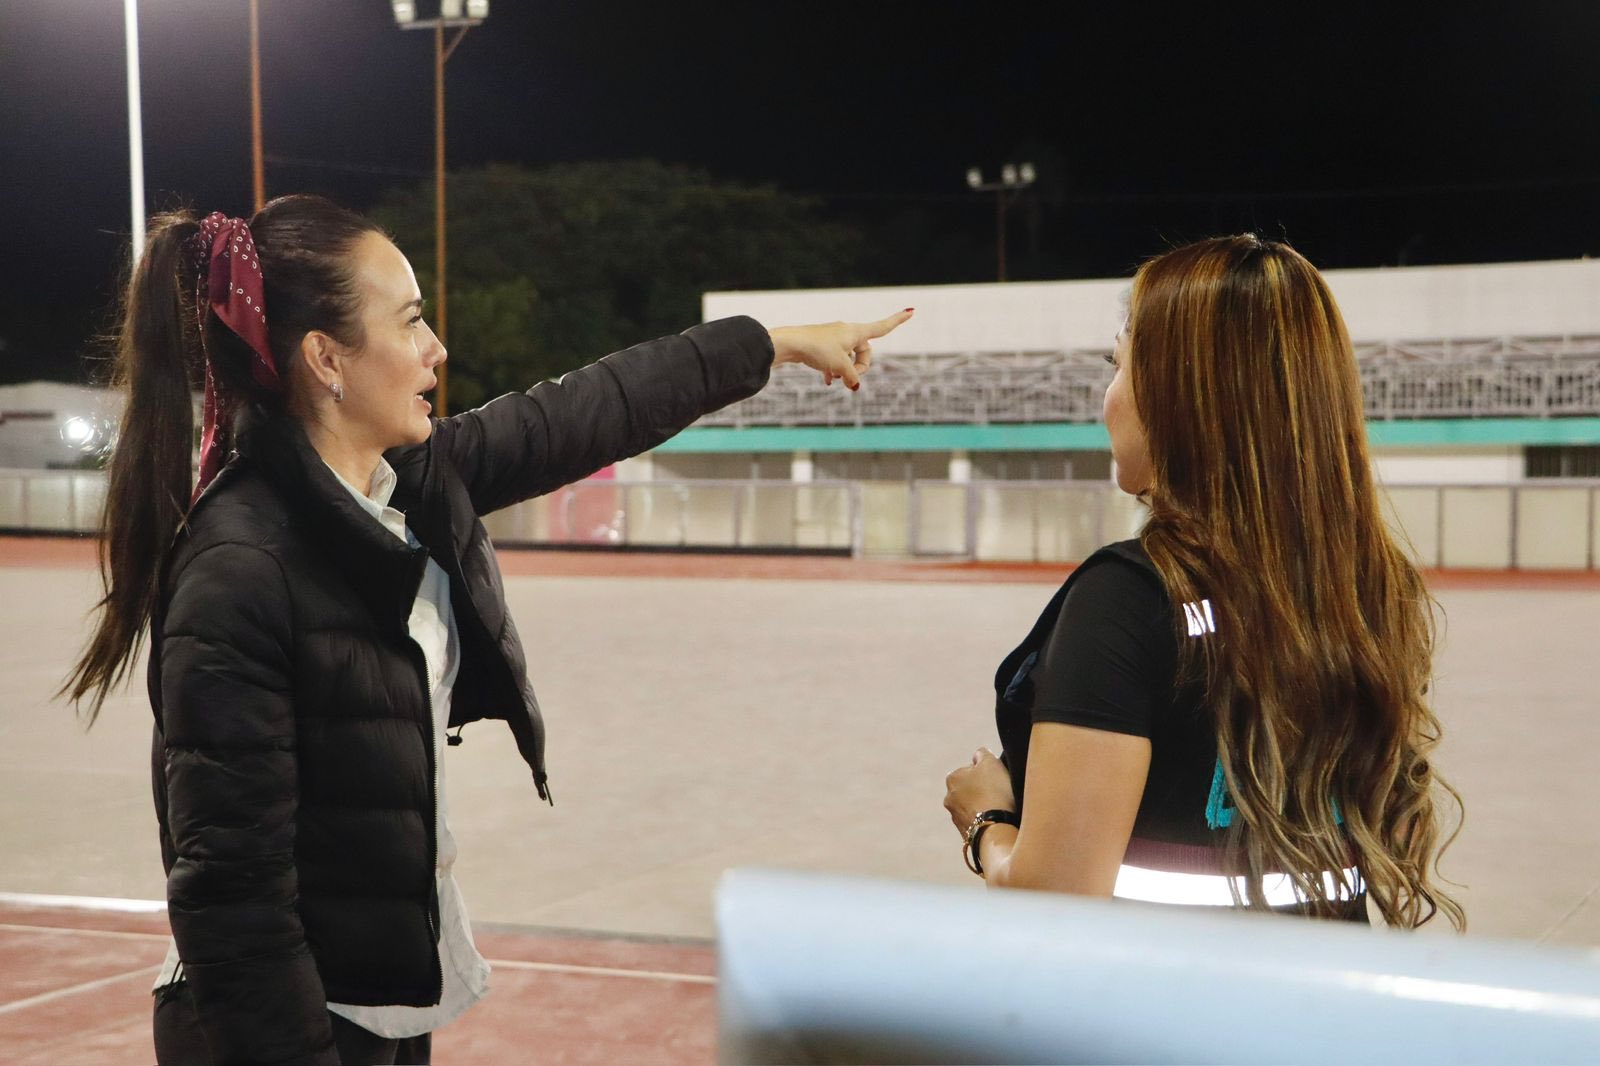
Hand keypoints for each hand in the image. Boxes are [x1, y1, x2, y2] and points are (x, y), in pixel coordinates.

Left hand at [767, 308, 914, 389]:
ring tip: (836, 381)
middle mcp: (847, 331)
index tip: (912, 310)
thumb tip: (853, 385)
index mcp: (856, 331)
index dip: (898, 320)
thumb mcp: (840, 367)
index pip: (883, 326)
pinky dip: (834, 370)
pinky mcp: (822, 345)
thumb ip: (852, 377)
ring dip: (846, 371)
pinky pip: (835, 359)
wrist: (790, 344)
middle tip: (850, 380)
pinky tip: (827, 381)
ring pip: (848, 357)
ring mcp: (834, 338)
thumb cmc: (817, 350)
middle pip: (864, 351)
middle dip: (861, 367)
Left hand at [943, 747, 1015, 835]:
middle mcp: (948, 798)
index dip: (986, 773)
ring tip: (998, 809)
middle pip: (970, 789)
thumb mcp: (990, 762)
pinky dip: (985, 821)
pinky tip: (995, 821)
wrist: (996, 828)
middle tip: (998, 794)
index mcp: (952, 778)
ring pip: (973, 807)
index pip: (970, 770)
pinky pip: (977, 822)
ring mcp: (955, 818)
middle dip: (982, 791)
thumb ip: (982, 754)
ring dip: (983, 807)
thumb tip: (978, 755)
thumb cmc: (993, 791)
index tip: (996, 780)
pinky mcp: (965, 834)